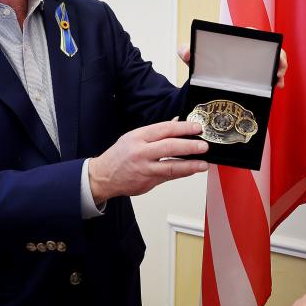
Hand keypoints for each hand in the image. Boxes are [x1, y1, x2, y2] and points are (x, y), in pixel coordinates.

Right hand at [88, 121, 207, 201]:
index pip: (164, 128)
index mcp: (138, 136)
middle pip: (169, 146)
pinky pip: (168, 177)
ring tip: (203, 164)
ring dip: (190, 165)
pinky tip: (191, 171)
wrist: (102, 176)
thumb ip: (156, 133)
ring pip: (170, 166)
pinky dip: (181, 173)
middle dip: (189, 145)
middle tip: (203, 146)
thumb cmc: (120, 155)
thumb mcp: (134, 137)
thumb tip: (177, 123)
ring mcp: (144, 168)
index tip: (197, 128)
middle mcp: (141, 151)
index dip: (183, 127)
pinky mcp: (147, 182)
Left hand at [177, 43, 288, 88]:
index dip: (263, 38)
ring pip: (274, 59)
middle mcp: (249, 48)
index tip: (267, 46)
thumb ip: (185, 51)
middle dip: (278, 55)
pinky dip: (278, 78)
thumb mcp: (192, 57)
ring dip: (280, 67)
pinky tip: (278, 86)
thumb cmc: (202, 62)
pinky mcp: (258, 73)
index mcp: (237, 39)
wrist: (206, 78)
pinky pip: (272, 72)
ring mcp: (255, 61)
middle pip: (269, 47)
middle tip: (278, 67)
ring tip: (278, 79)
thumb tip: (186, 52)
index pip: (253, 33)